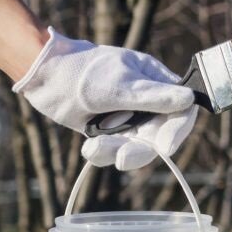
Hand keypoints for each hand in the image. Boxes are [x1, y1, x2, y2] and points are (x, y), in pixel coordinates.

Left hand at [13, 28, 197, 169]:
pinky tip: (88, 147)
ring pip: (136, 146)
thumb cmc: (81, 72)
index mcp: (155, 81)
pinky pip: (115, 150)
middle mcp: (146, 101)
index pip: (181, 108)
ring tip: (93, 149)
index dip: (178, 129)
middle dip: (140, 149)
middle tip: (122, 159)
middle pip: (159, 134)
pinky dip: (103, 153)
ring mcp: (128, 117)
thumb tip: (189, 99)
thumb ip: (153, 96)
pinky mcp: (109, 131)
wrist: (42, 76)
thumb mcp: (118, 86)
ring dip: (117, 152)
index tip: (166, 148)